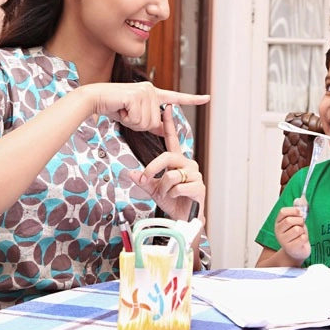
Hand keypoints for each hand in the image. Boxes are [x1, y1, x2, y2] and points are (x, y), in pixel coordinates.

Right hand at [86, 81, 209, 132]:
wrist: (95, 99)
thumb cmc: (114, 107)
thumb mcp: (135, 116)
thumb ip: (151, 122)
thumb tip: (163, 130)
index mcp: (154, 93)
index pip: (177, 97)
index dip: (193, 99)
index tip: (208, 98)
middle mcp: (151, 89)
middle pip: (155, 123)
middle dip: (139, 124)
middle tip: (127, 113)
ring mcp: (144, 91)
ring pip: (147, 123)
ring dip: (132, 122)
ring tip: (123, 111)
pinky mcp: (136, 95)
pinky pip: (138, 120)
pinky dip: (127, 120)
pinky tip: (120, 109)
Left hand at [128, 104, 204, 221]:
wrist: (184, 221)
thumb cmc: (172, 202)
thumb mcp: (154, 190)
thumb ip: (144, 181)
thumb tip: (130, 173)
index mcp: (177, 162)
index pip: (172, 139)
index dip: (169, 124)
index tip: (167, 108)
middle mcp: (188, 165)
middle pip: (168, 156)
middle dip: (153, 168)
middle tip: (147, 177)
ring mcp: (195, 175)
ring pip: (171, 175)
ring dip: (164, 188)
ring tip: (168, 194)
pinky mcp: (199, 187)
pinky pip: (178, 187)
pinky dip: (172, 195)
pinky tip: (177, 198)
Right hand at [274, 206, 310, 261]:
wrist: (297, 251)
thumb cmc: (297, 235)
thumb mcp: (296, 221)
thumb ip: (297, 211)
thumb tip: (299, 200)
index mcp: (278, 222)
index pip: (283, 212)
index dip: (294, 210)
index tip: (300, 213)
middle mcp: (278, 231)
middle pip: (289, 220)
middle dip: (300, 221)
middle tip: (301, 225)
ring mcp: (283, 240)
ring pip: (297, 229)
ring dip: (303, 231)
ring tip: (301, 234)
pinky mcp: (290, 248)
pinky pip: (302, 238)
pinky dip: (305, 238)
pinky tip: (302, 241)